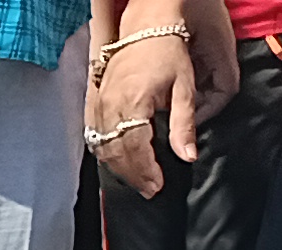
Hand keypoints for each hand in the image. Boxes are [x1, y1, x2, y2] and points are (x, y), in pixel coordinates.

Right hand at [88, 31, 210, 197]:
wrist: (146, 27)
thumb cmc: (167, 53)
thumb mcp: (184, 87)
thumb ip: (184, 124)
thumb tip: (188, 156)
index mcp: (133, 101)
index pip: (135, 148)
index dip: (145, 171)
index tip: (157, 185)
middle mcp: (111, 104)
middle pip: (116, 152)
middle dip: (133, 175)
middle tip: (150, 189)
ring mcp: (99, 103)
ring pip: (102, 147)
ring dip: (119, 168)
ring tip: (137, 180)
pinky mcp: (95, 101)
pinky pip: (94, 136)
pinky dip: (105, 153)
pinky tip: (118, 162)